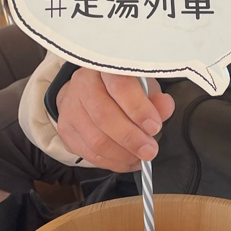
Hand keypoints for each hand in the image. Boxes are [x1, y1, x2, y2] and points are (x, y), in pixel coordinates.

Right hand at [54, 68, 175, 172]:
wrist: (87, 90)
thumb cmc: (119, 87)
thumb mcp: (141, 85)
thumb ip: (155, 98)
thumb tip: (165, 107)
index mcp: (104, 67)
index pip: (119, 86)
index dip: (139, 109)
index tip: (154, 126)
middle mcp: (83, 85)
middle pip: (104, 116)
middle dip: (131, 138)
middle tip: (150, 150)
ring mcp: (70, 108)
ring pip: (95, 139)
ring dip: (123, 154)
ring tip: (140, 157)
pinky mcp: (66, 130)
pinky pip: (90, 154)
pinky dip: (113, 162)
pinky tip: (128, 161)